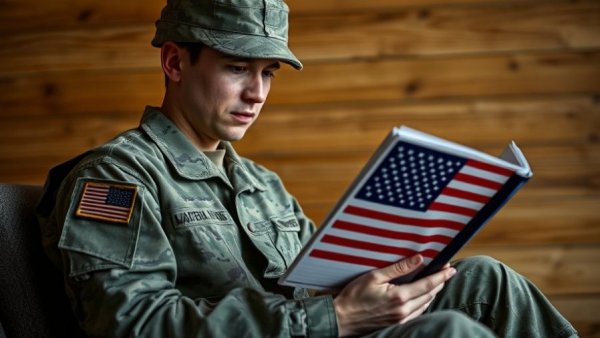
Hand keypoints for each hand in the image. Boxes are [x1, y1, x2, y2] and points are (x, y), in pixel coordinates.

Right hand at [332, 254, 455, 336]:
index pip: (427, 284)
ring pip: (425, 305)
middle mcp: (404, 310)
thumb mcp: (375, 277)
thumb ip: (399, 268)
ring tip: (438, 282)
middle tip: (447, 272)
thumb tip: (418, 259)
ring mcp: (401, 319)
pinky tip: (423, 297)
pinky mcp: (397, 324)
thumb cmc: (354, 296)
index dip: (441, 276)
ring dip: (433, 293)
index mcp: (399, 297)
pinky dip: (424, 303)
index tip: (450, 268)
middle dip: (440, 282)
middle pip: (429, 295)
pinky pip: (417, 313)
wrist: (342, 319)